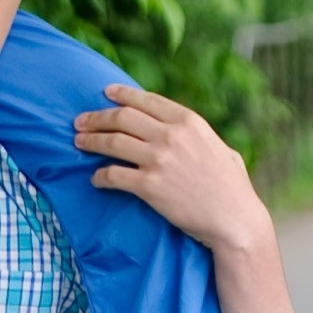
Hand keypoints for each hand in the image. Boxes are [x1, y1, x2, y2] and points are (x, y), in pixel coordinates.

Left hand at [72, 84, 268, 256]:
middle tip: (80, 122)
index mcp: (189, 122)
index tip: (106, 93)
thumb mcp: (220, 148)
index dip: (123, 95)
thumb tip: (182, 132)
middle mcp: (171, 135)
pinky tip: (95, 179)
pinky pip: (113, 175)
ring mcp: (158, 160)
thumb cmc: (232, 187)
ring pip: (112, 143)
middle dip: (97, 117)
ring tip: (78, 142)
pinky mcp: (148, 186)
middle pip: (122, 118)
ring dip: (91, 141)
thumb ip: (197, 136)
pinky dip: (100, 176)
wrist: (234, 219)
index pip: (147, 101)